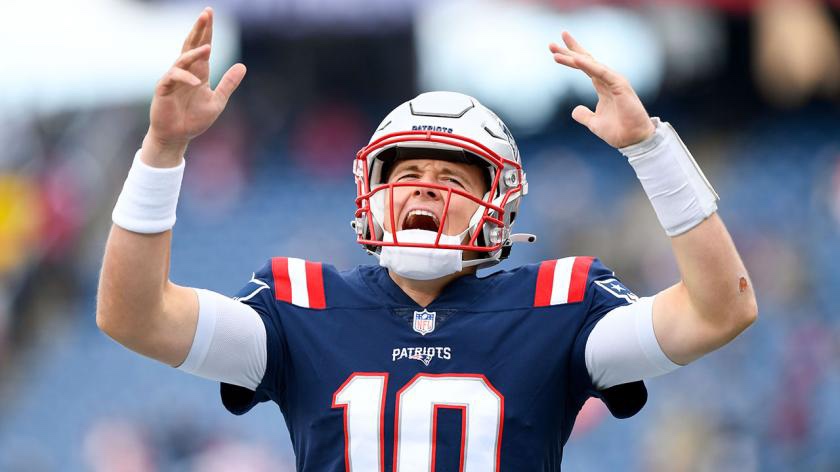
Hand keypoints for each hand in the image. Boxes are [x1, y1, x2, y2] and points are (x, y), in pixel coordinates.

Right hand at [144, 7, 245, 165]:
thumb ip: (228, 84)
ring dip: (194, 53)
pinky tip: (196, 83)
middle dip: (199, 30)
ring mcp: (173, 79)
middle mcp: (186, 72)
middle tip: (206, 14)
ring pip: (182, 59)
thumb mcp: (218, 101)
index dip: (207, 31)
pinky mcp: (164, 89)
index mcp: (199, 73)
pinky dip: (185, 78)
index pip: (203, 47)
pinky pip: (173, 78)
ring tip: (208, 47)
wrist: (177, 137)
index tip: (210, 14)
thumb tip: (242, 65)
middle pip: (191, 45)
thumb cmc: (194, 120)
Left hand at [549, 32, 654, 148]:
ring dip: (574, 57)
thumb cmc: (618, 131)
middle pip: (586, 61)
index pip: (584, 67)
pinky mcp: (620, 85)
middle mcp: (608, 80)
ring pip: (591, 64)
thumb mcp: (594, 123)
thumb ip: (584, 115)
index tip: (554, 51)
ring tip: (556, 52)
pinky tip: (576, 59)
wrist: (633, 140)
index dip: (570, 58)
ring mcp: (614, 81)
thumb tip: (575, 110)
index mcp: (602, 86)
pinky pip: (601, 72)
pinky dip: (588, 65)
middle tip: (551, 45)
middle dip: (569, 51)